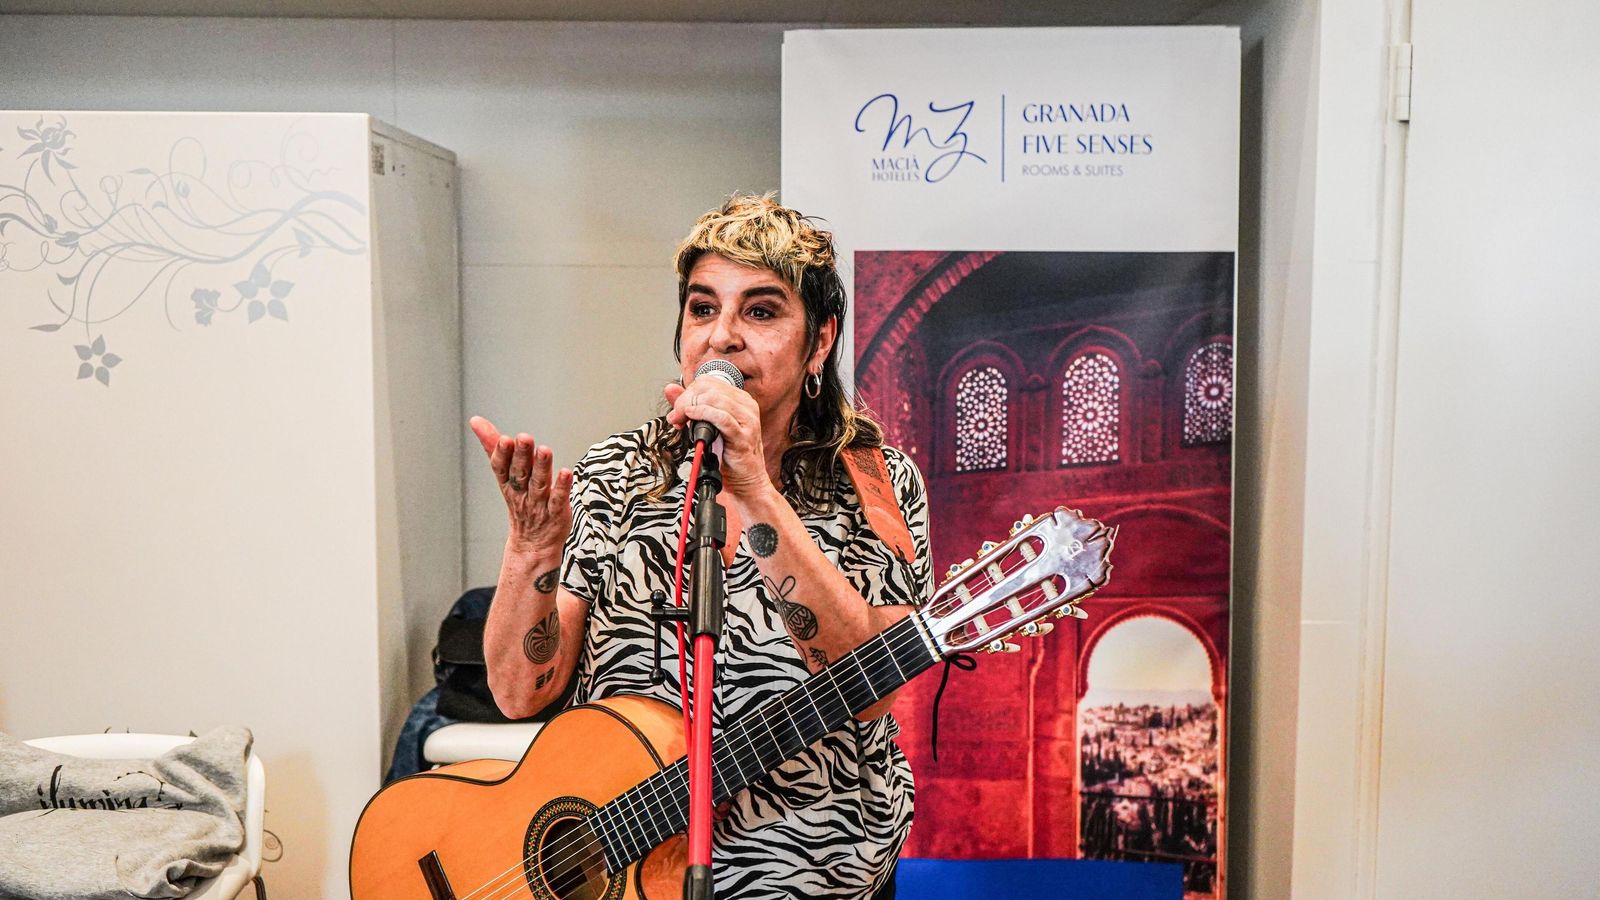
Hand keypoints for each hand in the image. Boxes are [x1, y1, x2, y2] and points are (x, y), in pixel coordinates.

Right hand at [469, 416, 572, 554]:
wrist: (532, 544)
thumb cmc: (520, 501)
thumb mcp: (504, 474)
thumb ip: (493, 446)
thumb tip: (475, 420)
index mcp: (508, 483)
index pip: (501, 468)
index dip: (502, 455)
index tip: (503, 439)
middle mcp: (522, 492)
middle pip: (520, 473)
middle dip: (521, 455)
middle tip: (523, 438)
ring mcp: (539, 503)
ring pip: (539, 484)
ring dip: (541, 467)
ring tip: (544, 450)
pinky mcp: (557, 513)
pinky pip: (558, 499)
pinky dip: (561, 487)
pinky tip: (566, 472)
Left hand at [664, 380, 769, 499]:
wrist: (746, 481)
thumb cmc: (729, 456)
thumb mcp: (706, 425)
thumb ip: (690, 405)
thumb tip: (670, 389)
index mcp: (740, 400)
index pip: (708, 381)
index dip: (688, 392)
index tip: (679, 409)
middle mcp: (746, 406)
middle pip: (709, 387)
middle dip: (686, 399)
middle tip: (677, 416)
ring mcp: (747, 421)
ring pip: (714, 398)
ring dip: (691, 407)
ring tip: (682, 420)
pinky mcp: (743, 436)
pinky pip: (721, 417)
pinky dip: (703, 414)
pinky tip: (692, 418)